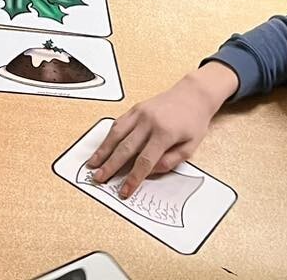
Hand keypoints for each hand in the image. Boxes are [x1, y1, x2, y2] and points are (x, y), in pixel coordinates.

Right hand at [85, 62, 236, 197]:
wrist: (193, 95)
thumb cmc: (193, 121)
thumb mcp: (190, 147)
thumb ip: (170, 161)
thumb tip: (149, 171)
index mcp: (165, 133)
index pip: (145, 161)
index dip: (133, 178)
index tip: (124, 191)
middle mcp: (149, 122)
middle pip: (126, 148)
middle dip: (111, 166)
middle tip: (99, 179)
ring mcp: (140, 113)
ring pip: (117, 134)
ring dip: (103, 150)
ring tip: (93, 164)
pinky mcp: (136, 108)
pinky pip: (118, 123)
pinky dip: (108, 136)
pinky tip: (102, 147)